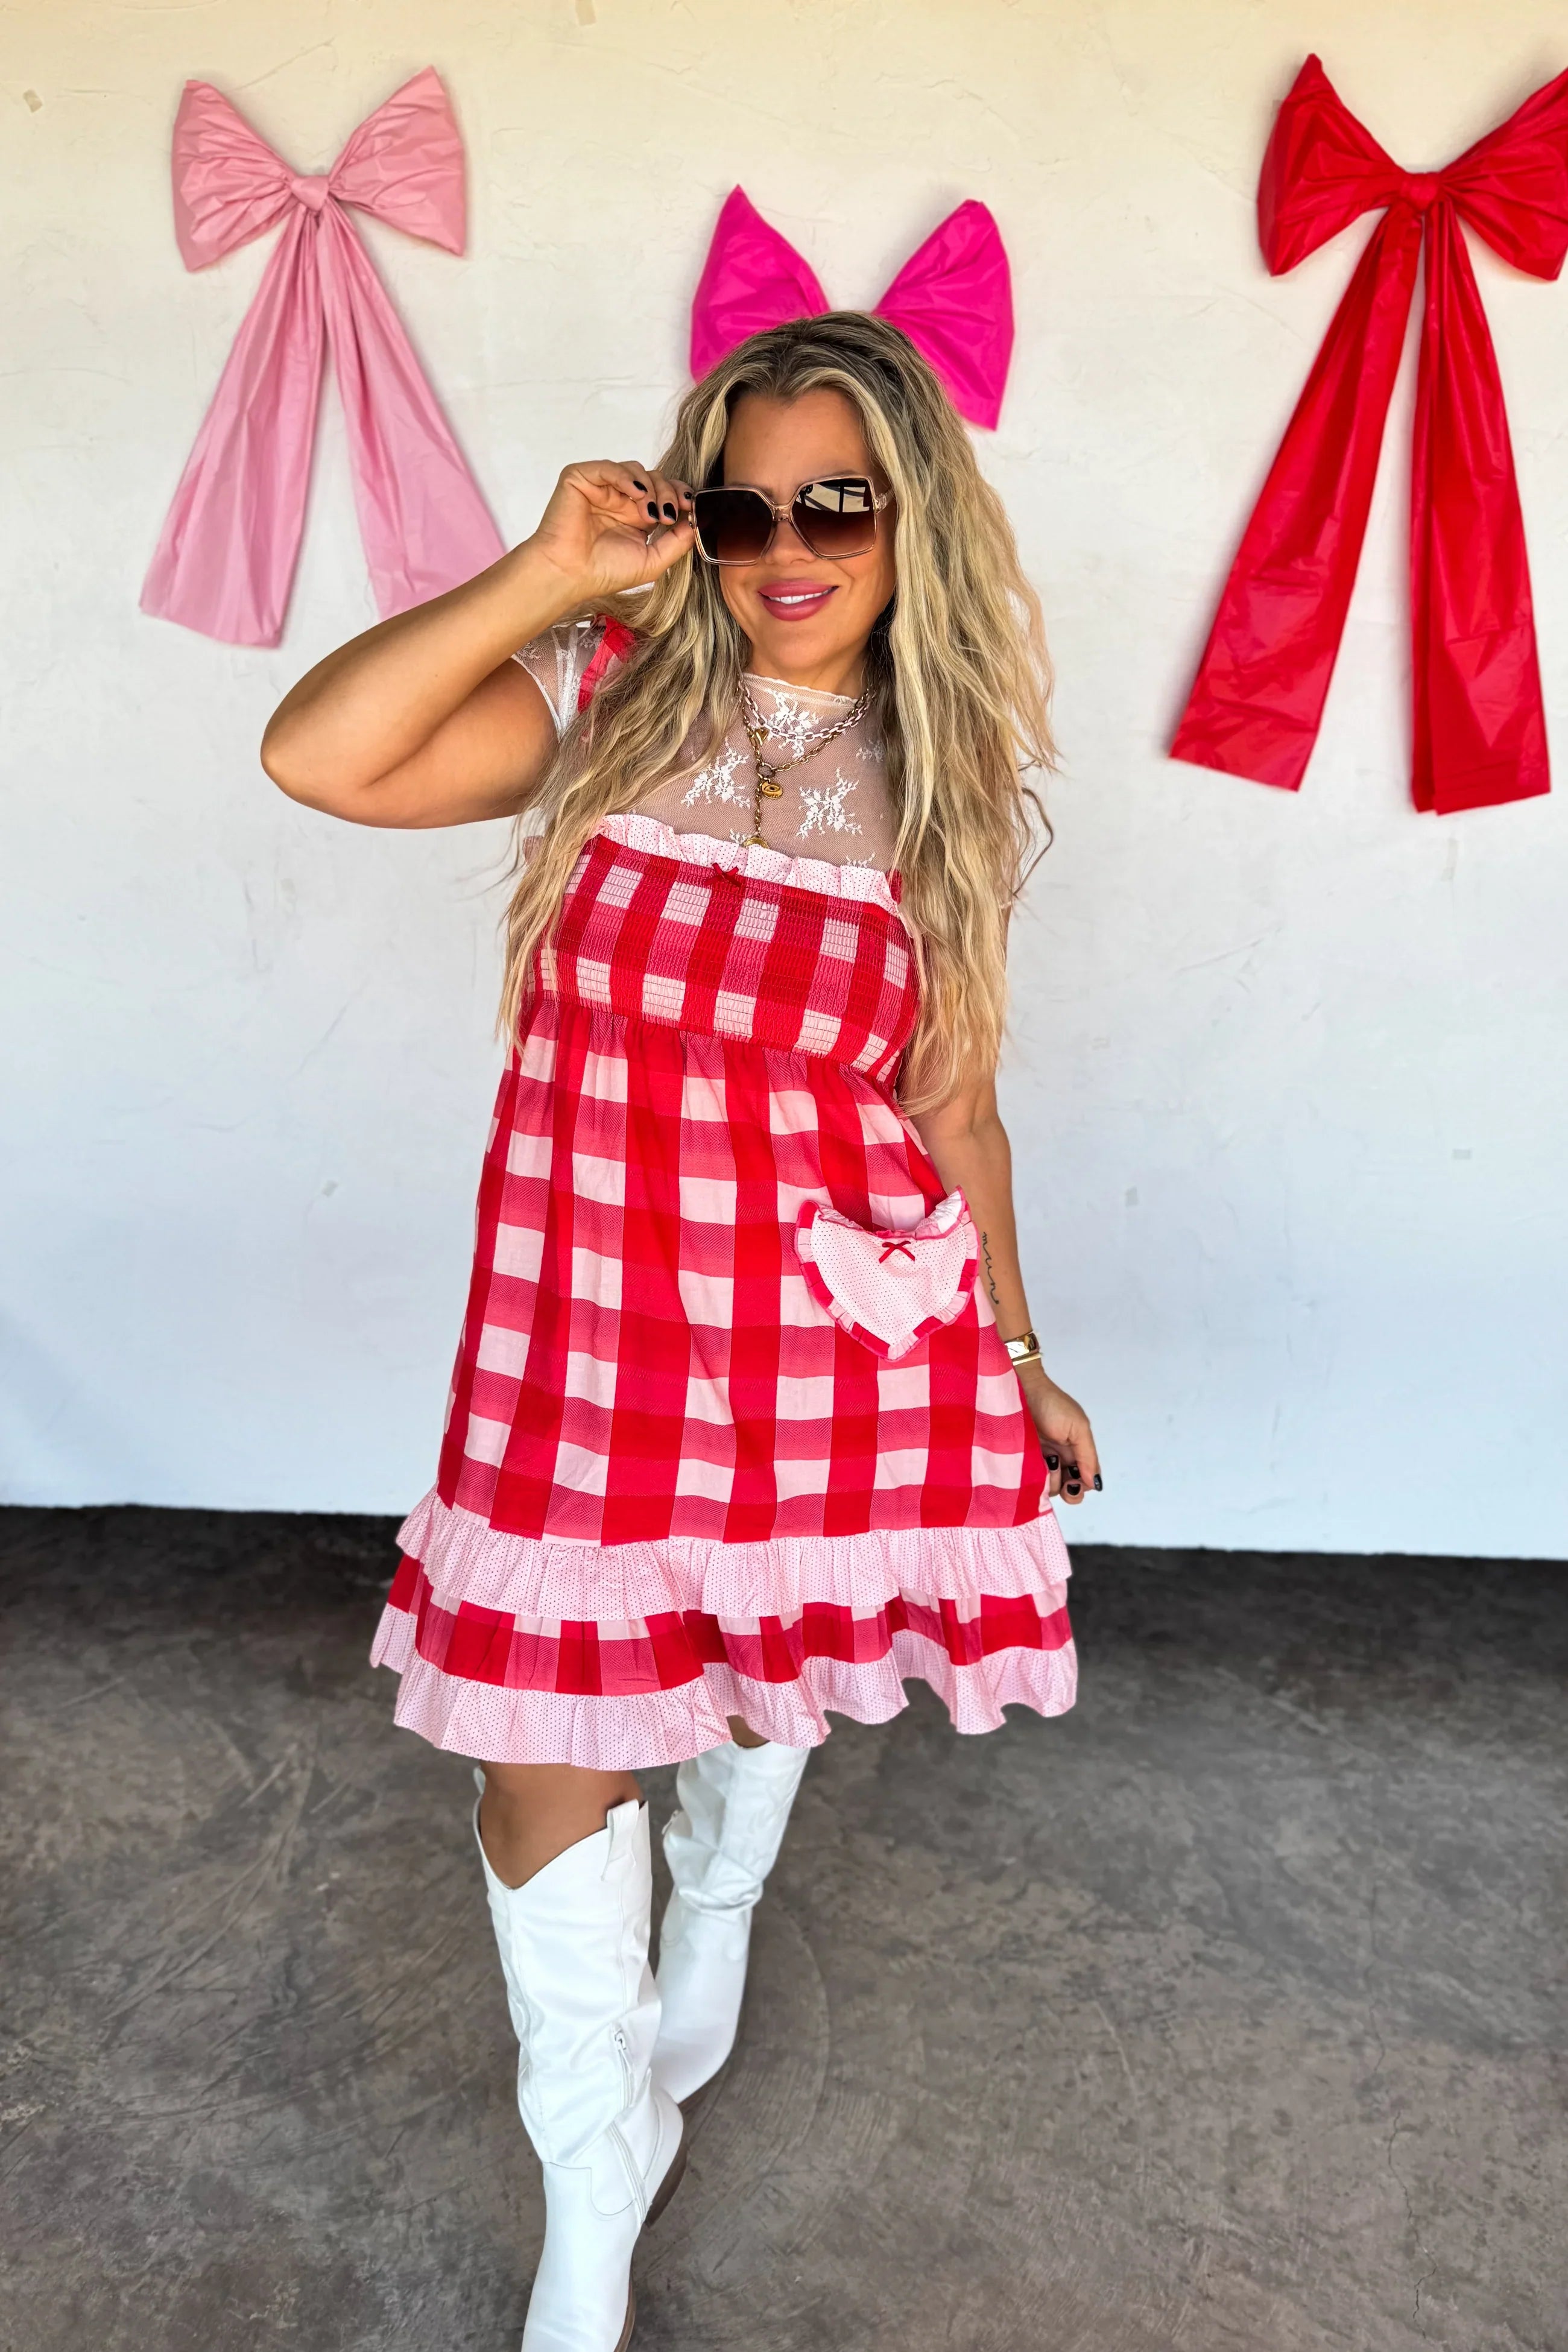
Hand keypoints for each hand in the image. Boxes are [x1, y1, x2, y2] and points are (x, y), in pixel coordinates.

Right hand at [526, 459, 695, 603]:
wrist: (571, 574)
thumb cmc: (604, 572)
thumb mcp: (652, 561)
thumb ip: (677, 542)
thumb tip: (697, 523)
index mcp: (635, 515)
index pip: (663, 493)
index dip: (679, 494)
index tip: (691, 506)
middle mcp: (619, 499)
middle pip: (654, 478)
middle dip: (668, 493)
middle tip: (669, 515)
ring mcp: (601, 487)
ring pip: (635, 470)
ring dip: (650, 487)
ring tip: (650, 513)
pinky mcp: (581, 479)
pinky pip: (609, 467)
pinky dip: (626, 476)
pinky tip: (636, 494)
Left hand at [1018, 1367, 1100, 1504]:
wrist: (1021, 1390)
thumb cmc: (1052, 1404)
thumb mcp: (1078, 1427)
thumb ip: (1088, 1456)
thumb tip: (1093, 1483)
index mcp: (1077, 1451)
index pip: (1085, 1480)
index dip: (1082, 1486)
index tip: (1074, 1481)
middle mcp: (1060, 1459)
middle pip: (1068, 1488)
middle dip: (1067, 1489)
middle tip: (1060, 1478)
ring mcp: (1041, 1461)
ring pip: (1049, 1487)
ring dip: (1049, 1481)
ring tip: (1044, 1461)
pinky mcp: (1023, 1462)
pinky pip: (1031, 1481)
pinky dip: (1034, 1479)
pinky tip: (1033, 1464)